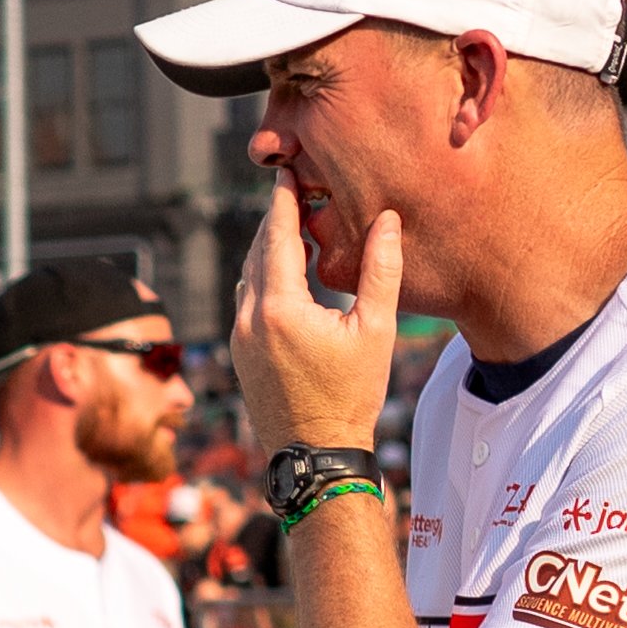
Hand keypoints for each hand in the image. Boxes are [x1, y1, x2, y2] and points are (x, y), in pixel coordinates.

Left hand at [230, 168, 397, 452]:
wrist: (317, 456)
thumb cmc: (351, 396)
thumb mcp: (375, 331)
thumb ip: (381, 271)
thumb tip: (388, 221)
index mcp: (279, 308)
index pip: (276, 236)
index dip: (283, 201)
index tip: (287, 172)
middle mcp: (249, 319)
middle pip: (256, 252)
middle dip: (274, 221)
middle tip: (294, 193)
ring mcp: (238, 338)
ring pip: (247, 277)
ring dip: (268, 251)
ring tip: (295, 231)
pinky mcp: (239, 355)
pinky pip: (246, 302)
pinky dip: (263, 279)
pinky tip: (286, 277)